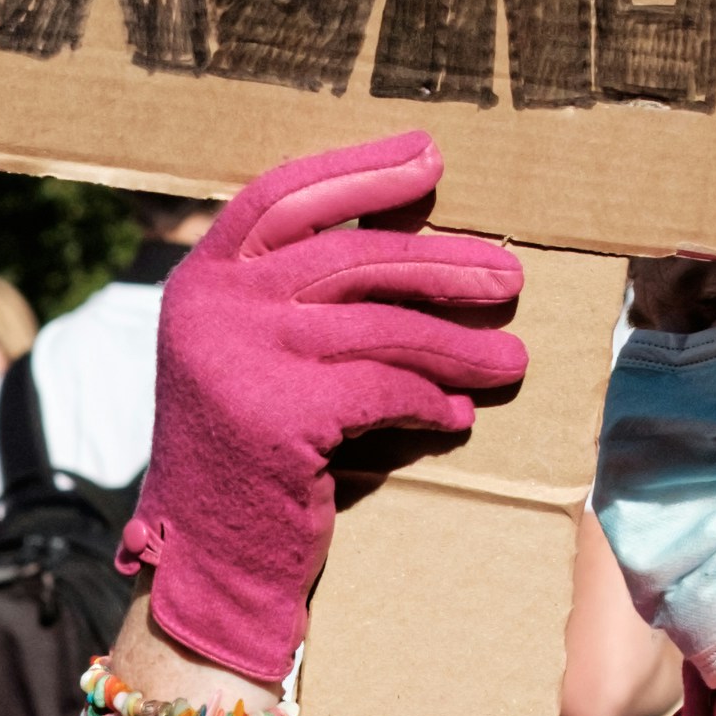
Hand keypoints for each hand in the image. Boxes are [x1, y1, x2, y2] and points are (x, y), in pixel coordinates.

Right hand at [123, 138, 526, 686]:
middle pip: (350, 256)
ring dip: (458, 344)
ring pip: (380, 328)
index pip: (285, 194)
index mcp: (203, 277)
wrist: (209, 558)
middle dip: (441, 263)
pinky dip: (430, 403)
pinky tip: (458, 416)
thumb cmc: (250, 450)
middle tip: (509, 273)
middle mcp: (214, 306)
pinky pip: (383, 392)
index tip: (430, 157)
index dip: (361, 172)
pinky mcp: (276, 415)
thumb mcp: (252, 352)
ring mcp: (239, 357)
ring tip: (511, 359)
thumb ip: (298, 293)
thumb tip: (412, 228)